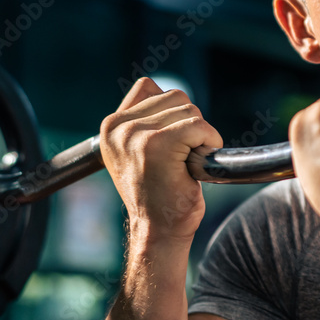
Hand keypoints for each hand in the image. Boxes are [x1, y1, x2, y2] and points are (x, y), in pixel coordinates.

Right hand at [99, 77, 222, 241]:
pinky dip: (209, 143)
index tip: (170, 144)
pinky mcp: (157, 145)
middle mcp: (118, 127)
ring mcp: (135, 135)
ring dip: (200, 135)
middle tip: (180, 157)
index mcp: (111, 126)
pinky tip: (196, 165)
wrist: (158, 232)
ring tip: (185, 163)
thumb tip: (160, 87)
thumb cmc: (158, 194)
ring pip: (189, 109)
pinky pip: (199, 127)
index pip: (150, 87)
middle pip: (175, 96)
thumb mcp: (137, 150)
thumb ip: (143, 118)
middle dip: (189, 123)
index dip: (171, 113)